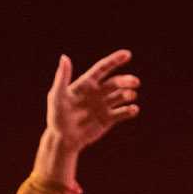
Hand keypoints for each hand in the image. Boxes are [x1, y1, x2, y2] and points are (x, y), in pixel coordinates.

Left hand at [36, 49, 140, 185]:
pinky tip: (133, 109)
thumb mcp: (57, 96)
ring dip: (128, 94)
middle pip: (115, 83)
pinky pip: (122, 113)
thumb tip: (64, 57)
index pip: (103, 68)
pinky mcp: (108, 119)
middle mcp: (97, 92)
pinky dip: (129, 111)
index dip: (115, 60)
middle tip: (135, 82)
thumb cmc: (56, 116)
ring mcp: (104, 106)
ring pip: (120, 96)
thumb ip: (62, 77)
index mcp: (87, 83)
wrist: (63, 139)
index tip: (127, 54)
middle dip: (126, 81)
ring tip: (131, 95)